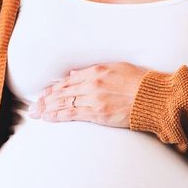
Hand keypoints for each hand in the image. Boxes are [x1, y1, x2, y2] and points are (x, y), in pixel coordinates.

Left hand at [28, 62, 150, 127]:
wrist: (153, 97)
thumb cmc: (140, 84)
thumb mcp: (117, 68)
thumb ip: (94, 71)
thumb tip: (74, 74)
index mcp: (97, 70)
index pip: (69, 81)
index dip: (54, 88)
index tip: (44, 94)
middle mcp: (93, 83)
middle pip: (63, 92)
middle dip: (46, 100)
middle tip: (34, 107)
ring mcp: (94, 98)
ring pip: (64, 103)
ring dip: (47, 108)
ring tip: (36, 113)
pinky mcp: (97, 113)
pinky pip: (72, 114)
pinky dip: (58, 116)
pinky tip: (48, 118)